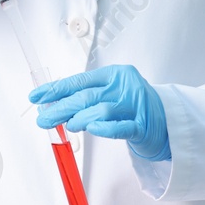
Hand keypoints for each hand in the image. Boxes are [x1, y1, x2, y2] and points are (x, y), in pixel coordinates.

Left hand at [30, 64, 170, 160]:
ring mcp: (135, 106)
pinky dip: (104, 128)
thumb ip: (86, 98)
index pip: (80, 80)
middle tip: (43, 118)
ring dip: (79, 119)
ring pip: (101, 109)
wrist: (167, 122)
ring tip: (67, 127)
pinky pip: (120, 127)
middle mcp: (124, 87)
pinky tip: (90, 129)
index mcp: (115, 75)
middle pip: (86, 96)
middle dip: (60, 108)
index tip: (37, 96)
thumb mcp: (111, 94)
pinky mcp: (142, 126)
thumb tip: (53, 106)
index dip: (56, 89)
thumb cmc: (134, 107)